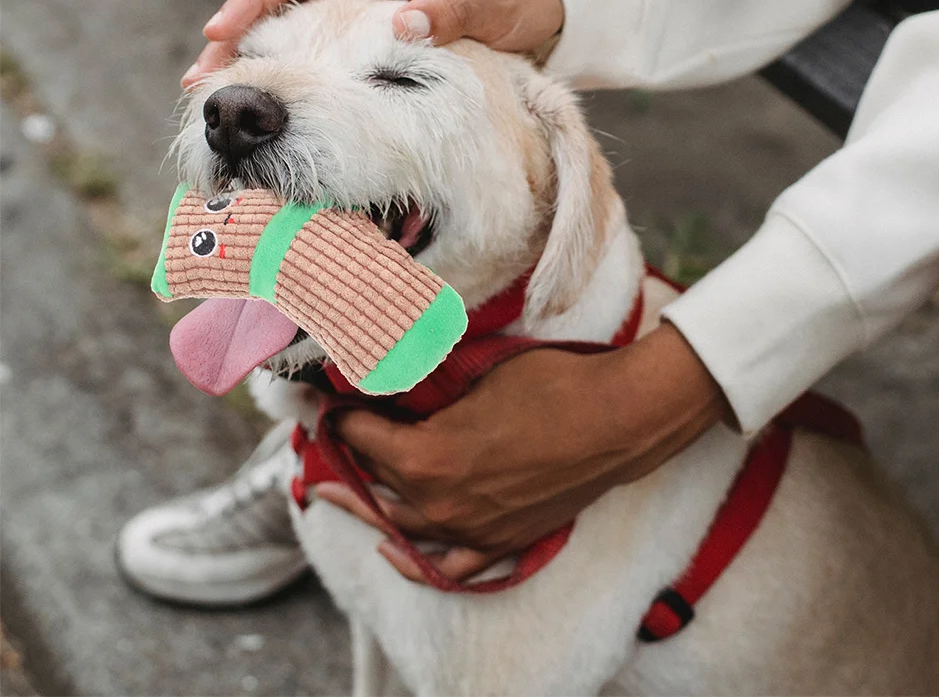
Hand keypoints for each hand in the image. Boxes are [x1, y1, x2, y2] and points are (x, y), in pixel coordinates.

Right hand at [182, 0, 563, 87]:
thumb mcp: (489, 4)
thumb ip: (450, 13)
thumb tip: (402, 25)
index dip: (256, 0)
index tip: (222, 32)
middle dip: (238, 33)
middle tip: (201, 78)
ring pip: (293, 20)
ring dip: (256, 53)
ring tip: (219, 92)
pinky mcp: (369, 23)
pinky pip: (319, 40)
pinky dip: (290, 63)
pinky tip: (272, 94)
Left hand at [313, 322, 729, 582]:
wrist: (614, 420)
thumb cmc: (548, 385)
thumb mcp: (477, 376)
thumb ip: (427, 385)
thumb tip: (392, 376)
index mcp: (427, 457)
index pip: (363, 438)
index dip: (340, 416)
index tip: (327, 402)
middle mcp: (440, 503)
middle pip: (374, 486)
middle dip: (345, 462)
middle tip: (321, 445)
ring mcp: (472, 529)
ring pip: (402, 526)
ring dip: (369, 506)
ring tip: (339, 493)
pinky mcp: (503, 541)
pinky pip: (449, 565)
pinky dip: (417, 559)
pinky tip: (395, 549)